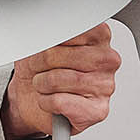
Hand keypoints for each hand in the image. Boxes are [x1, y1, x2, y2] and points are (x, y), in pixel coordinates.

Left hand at [2, 21, 121, 139]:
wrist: (32, 99)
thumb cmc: (41, 68)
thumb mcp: (39, 41)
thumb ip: (49, 32)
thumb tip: (45, 33)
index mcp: (99, 35)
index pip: (69, 29)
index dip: (47, 40)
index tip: (43, 46)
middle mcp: (107, 59)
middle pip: (58, 55)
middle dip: (39, 63)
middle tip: (37, 68)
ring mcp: (105, 85)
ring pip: (57, 79)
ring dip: (40, 84)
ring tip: (43, 85)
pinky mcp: (98, 111)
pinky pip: (59, 102)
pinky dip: (45, 102)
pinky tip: (50, 100)